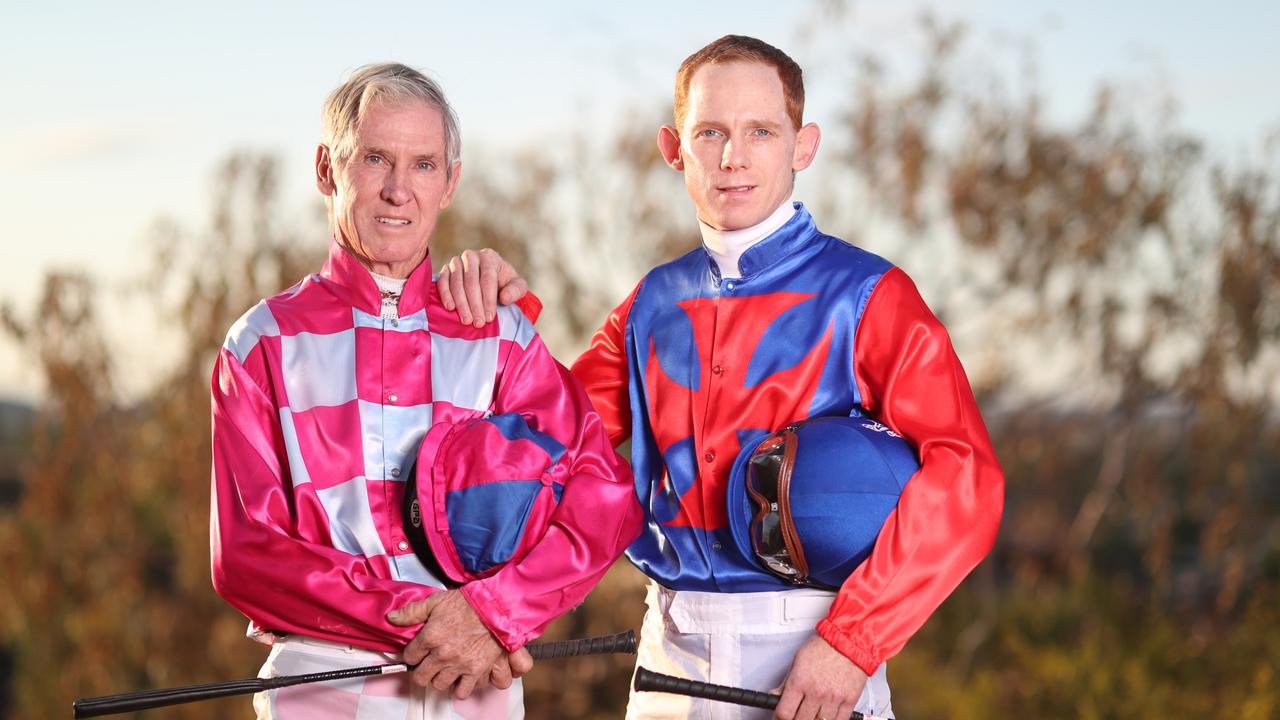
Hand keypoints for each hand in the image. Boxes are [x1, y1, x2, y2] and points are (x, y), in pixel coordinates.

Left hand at [387, 590, 533, 697]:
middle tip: (427, 664)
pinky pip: (461, 691)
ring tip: (443, 671)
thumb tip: (392, 618)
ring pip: (439, 685)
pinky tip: (458, 679)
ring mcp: (459, 664)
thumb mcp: (436, 601)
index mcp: (430, 637)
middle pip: (421, 676)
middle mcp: (442, 654)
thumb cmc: (468, 603)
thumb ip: (412, 612)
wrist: (496, 607)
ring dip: (439, 679)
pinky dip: (459, 688)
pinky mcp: (475, 671)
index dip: (412, 654)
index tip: (417, 652)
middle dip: (422, 671)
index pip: (409, 656)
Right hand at [436, 248, 527, 327]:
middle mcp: (471, 256)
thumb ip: (516, 290)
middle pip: (471, 281)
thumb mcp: (517, 286)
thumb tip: (504, 298)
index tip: (490, 318)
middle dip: (475, 304)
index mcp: (489, 257)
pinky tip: (450, 308)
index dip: (488, 299)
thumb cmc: (504, 284)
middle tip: (478, 323)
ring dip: (461, 303)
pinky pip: (442, 281)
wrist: (490, 281)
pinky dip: (445, 295)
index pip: (488, 278)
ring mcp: (456, 262)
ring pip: (456, 283)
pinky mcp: (445, 270)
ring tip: (467, 320)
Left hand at [773, 635, 867, 719]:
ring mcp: (833, 698)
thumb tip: (775, 695)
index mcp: (800, 681)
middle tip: (795, 714)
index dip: (779, 718)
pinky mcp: (849, 700)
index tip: (780, 717)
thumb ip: (786, 682)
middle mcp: (816, 692)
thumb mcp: (797, 660)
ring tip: (811, 713)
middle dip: (795, 719)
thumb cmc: (824, 646)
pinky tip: (826, 715)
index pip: (784, 712)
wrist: (848, 640)